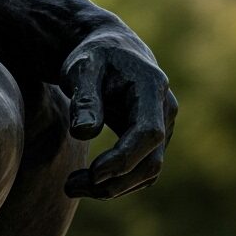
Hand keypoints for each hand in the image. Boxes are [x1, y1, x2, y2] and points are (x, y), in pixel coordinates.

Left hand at [59, 26, 177, 199]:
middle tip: (70, 186)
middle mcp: (165, 109)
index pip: (148, 132)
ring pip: (148, 170)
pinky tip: (88, 181)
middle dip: (114, 180)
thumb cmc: (93, 56)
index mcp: (151, 86)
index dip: (124, 157)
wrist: (107, 49)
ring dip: (114, 186)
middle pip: (151, 160)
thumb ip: (85, 97)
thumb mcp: (83, 67)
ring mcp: (164, 126)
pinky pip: (142, 168)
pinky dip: (118, 181)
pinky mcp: (154, 139)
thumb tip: (84, 133)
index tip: (93, 173)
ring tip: (72, 186)